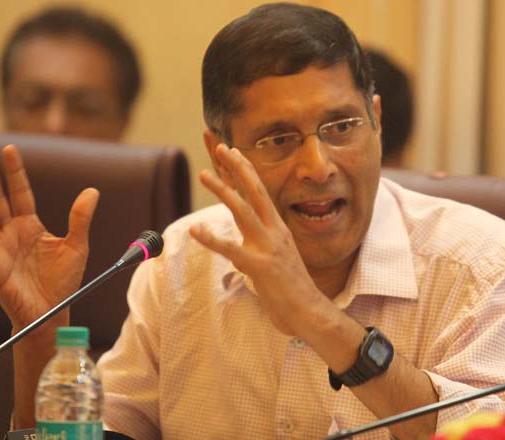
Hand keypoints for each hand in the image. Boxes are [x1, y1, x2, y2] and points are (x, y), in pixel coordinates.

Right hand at [0, 145, 98, 330]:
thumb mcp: (77, 246)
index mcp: (30, 226)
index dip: (15, 173)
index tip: (10, 150)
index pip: (20, 194)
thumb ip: (80, 219)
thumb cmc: (62, 282)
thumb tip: (92, 191)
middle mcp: (12, 235)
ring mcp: (2, 251)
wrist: (54, 313)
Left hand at [190, 144, 323, 334]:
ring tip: (203, 175)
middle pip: (255, 191)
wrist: (309, 312)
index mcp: (278, 229)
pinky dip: (212, 239)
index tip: (233, 151)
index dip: (245, 170)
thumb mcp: (275, 260)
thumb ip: (257, 249)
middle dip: (238, 167)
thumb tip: (236, 250)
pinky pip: (231, 249)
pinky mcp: (260, 266)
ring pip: (243, 211)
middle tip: (222, 147)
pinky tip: (195, 230)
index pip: (260, 192)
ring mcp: (268, 247)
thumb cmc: (291, 289)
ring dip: (222, 190)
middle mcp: (274, 232)